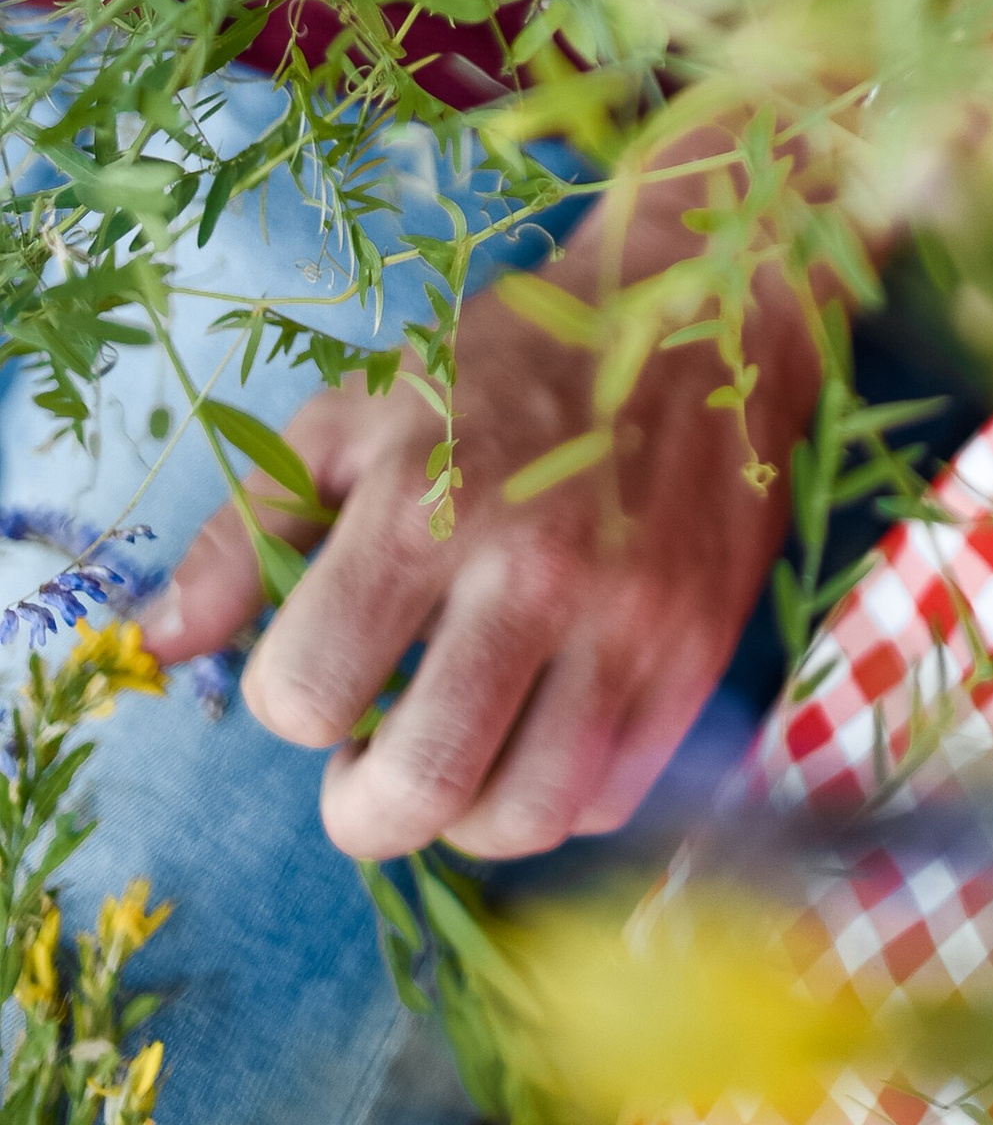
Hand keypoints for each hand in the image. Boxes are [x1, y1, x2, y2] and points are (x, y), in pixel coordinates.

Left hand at [144, 174, 825, 858]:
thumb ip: (247, 531)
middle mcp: (532, 573)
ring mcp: (629, 619)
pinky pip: (613, 796)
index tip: (319, 671)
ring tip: (458, 758)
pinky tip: (542, 731)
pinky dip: (561, 795)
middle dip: (362, 809)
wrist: (705, 308)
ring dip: (465, 816)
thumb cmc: (507, 361)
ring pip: (524, 817)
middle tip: (366, 770)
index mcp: (424, 507)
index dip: (289, 703)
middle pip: (417, 790)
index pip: (306, 696)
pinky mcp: (699, 648)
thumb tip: (155, 645)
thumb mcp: (355, 413)